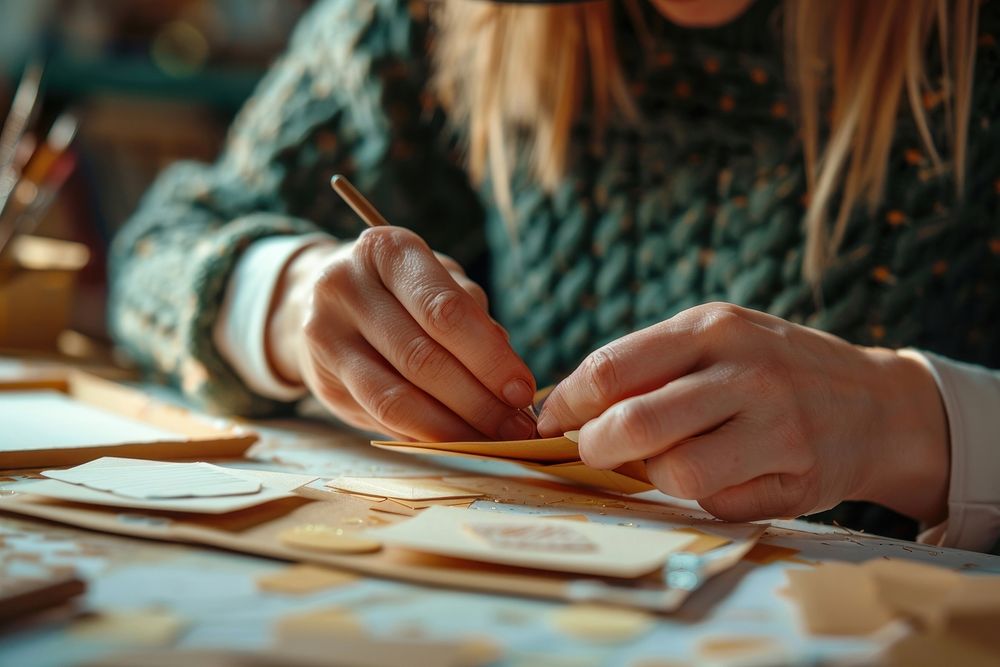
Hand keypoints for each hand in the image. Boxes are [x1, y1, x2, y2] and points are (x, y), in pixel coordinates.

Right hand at [267, 227, 536, 440]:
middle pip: (422, 358)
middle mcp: (345, 287)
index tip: (523, 389)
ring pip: (396, 397)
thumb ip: (474, 320)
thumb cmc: (401, 289)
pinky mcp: (322, 381)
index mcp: (386, 251)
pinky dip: (424, 435)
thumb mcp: (438, 282)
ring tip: (492, 440)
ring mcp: (325, 336)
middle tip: (516, 427)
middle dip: (478, 400)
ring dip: (452, 428)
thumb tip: (509, 381)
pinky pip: (380, 417)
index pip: (444, 311)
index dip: (489, 357)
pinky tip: (456, 441)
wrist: (321, 298)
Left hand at [537, 303, 948, 523]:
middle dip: (595, 448)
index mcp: (713, 327)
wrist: (877, 403)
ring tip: (667, 460)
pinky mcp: (798, 480)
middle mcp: (747, 373)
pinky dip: (704, 498)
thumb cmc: (773, 367)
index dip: (568, 403)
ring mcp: (778, 429)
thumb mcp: (718, 337)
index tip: (552, 421)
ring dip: (653, 476)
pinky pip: (718, 505)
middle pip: (634, 425)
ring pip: (674, 475)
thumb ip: (650, 363)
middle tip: (593, 452)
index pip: (612, 369)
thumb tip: (566, 406)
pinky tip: (723, 476)